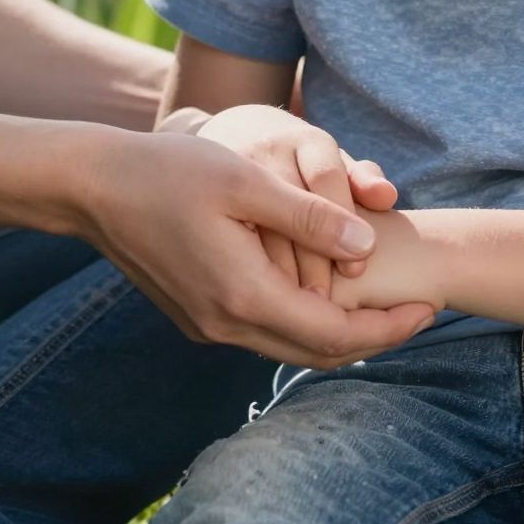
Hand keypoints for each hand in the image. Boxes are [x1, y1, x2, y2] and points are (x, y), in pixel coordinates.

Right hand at [67, 126, 433, 367]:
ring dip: (339, 332)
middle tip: (419, 312)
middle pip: (318, 352)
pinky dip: (302, 321)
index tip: (431, 308)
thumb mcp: (246, 182)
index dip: (390, 326)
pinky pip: (263, 331)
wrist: (93, 187)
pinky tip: (322, 291)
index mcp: (245, 296)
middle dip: (375, 337)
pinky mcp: (196, 315)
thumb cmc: (169, 172)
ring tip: (382, 304)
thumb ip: (309, 217)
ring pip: (290, 346)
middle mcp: (227, 325)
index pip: (337, 333)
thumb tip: (368, 248)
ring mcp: (208, 325)